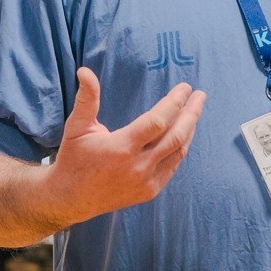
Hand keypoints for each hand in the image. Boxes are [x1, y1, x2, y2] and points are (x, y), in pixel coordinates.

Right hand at [42, 68, 205, 221]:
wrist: (70, 198)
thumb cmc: (73, 158)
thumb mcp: (76, 127)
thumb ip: (87, 99)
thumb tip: (85, 71)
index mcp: (121, 147)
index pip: (158, 121)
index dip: (175, 102)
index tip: (185, 88)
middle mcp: (138, 166)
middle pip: (176, 136)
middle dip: (191, 113)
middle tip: (200, 95)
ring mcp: (146, 181)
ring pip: (178, 152)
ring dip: (190, 129)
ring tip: (195, 111)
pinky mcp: (149, 191)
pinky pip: (172, 166)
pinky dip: (181, 148)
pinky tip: (184, 134)